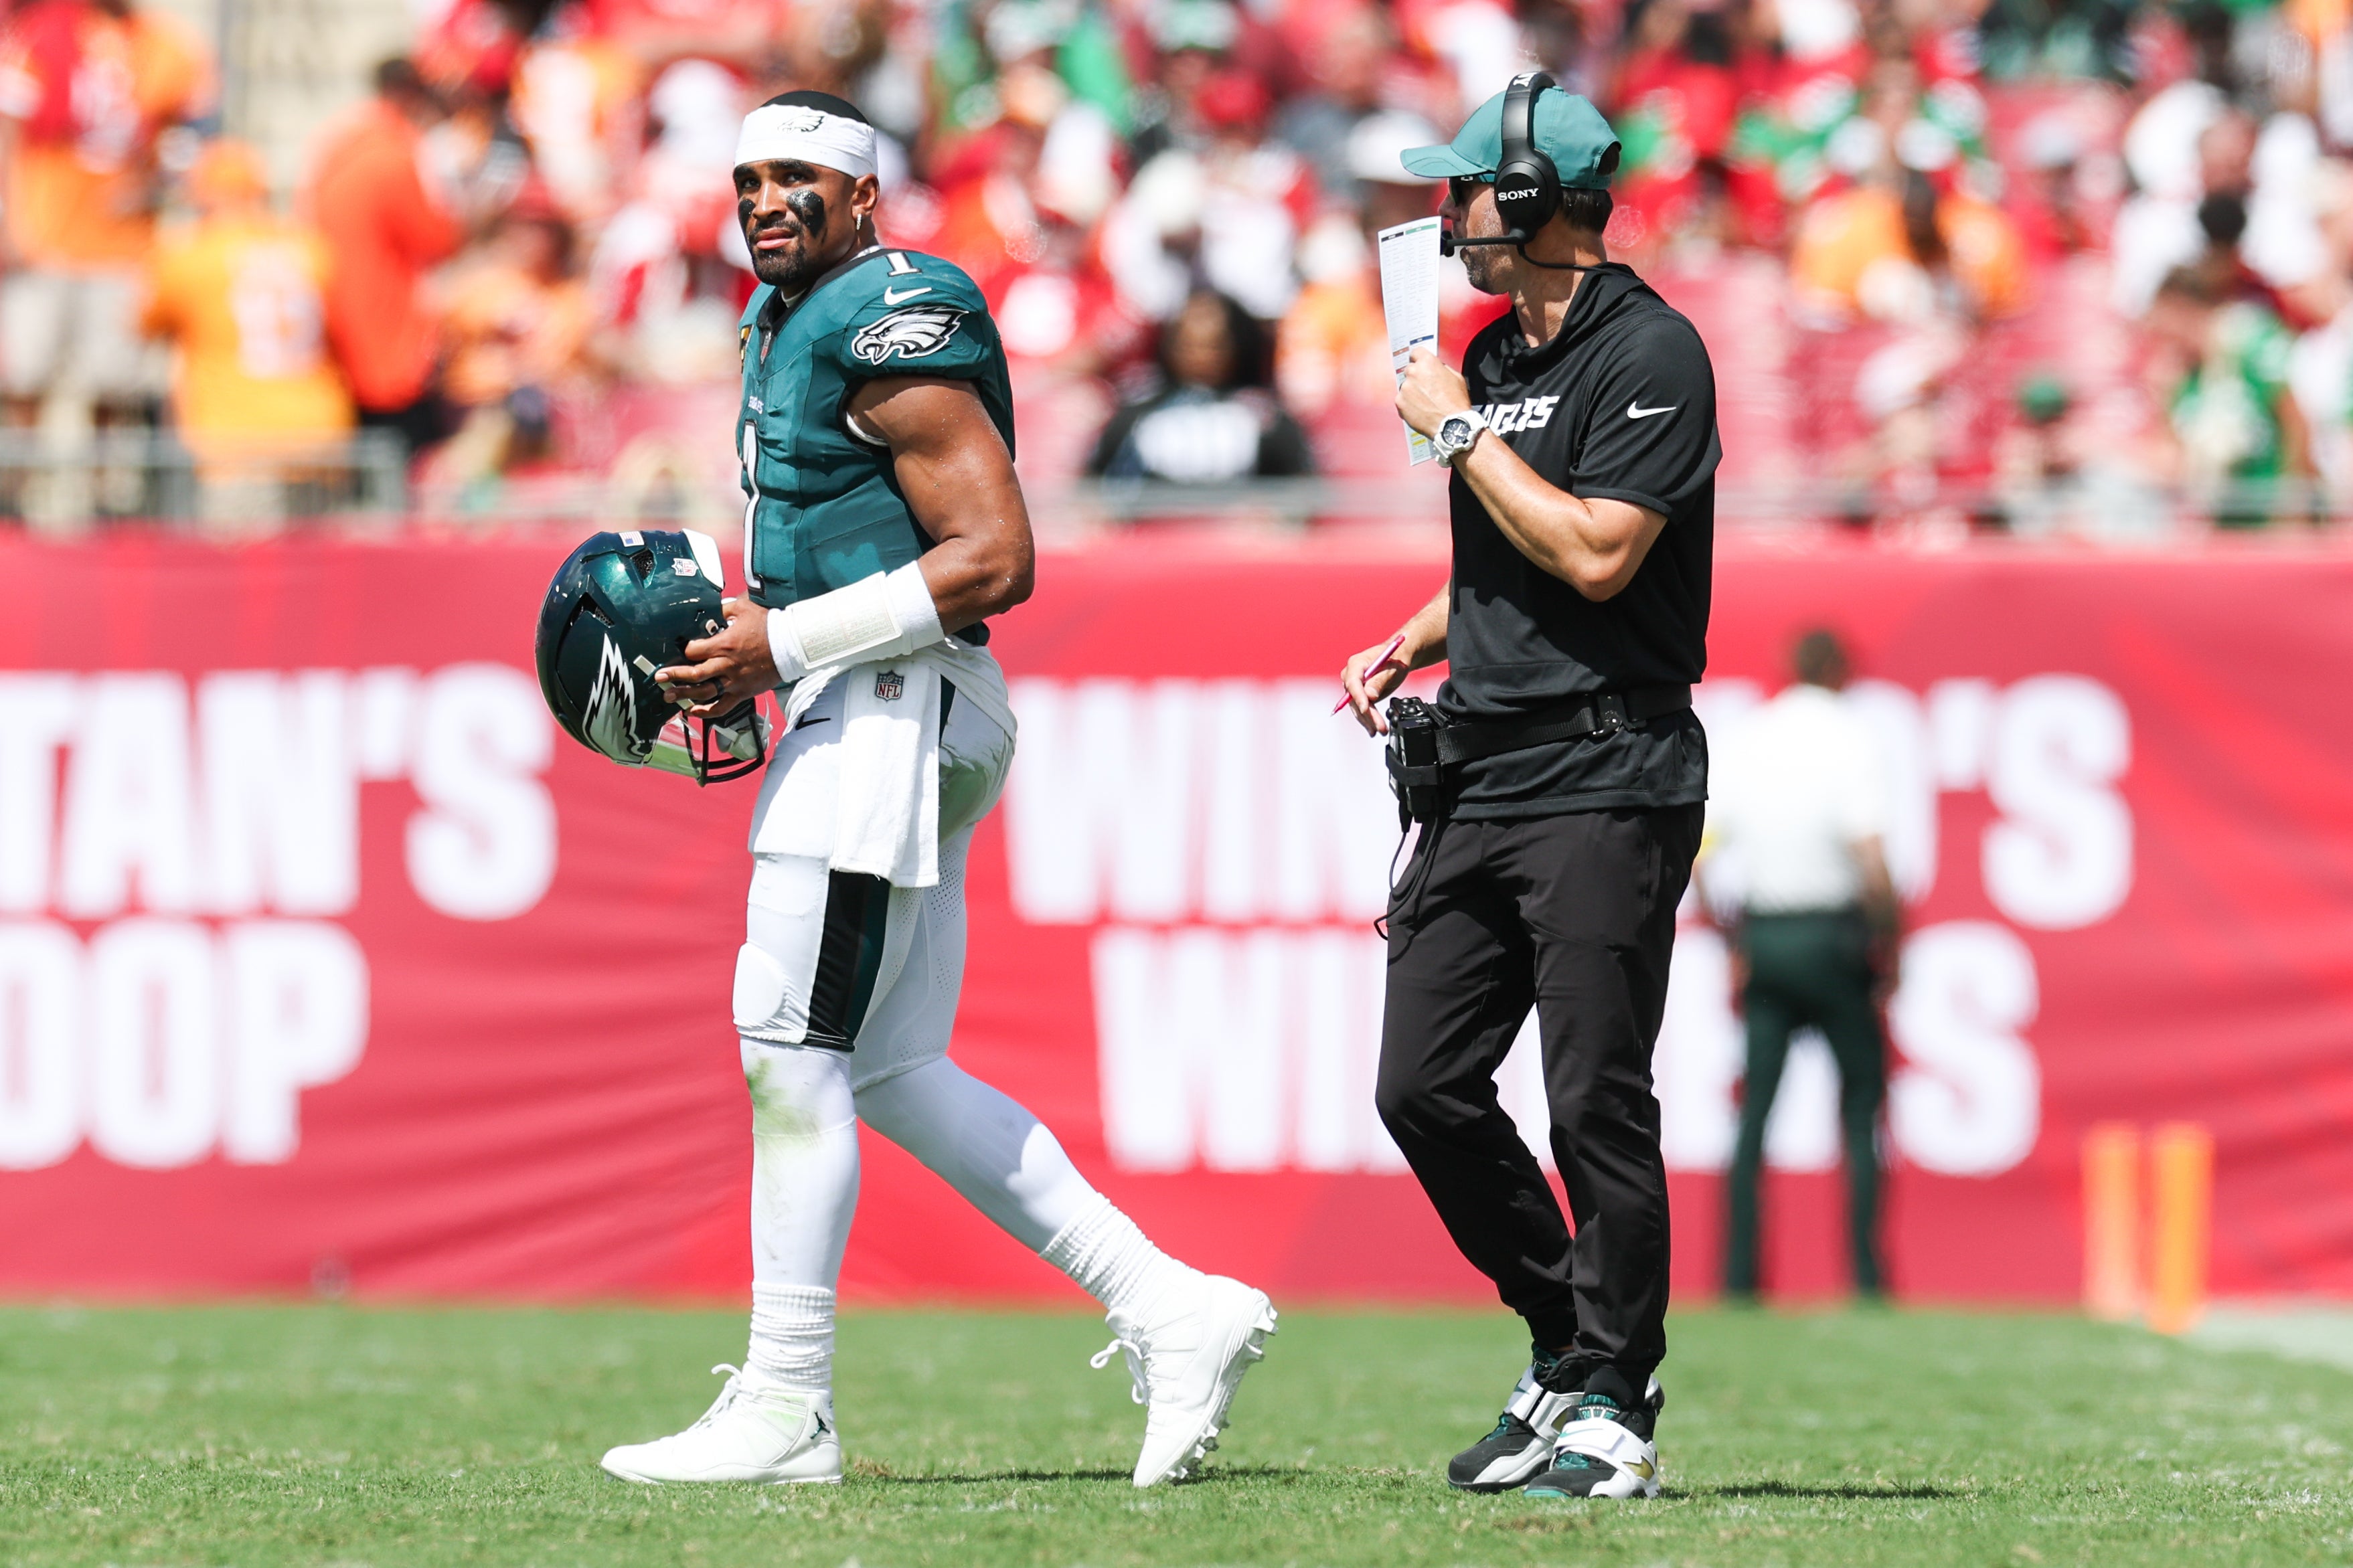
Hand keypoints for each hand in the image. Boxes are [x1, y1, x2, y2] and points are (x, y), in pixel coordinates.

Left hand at [656, 597, 776, 711]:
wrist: (791, 646)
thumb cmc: (769, 626)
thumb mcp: (744, 608)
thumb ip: (723, 609)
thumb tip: (711, 609)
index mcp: (723, 644)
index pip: (694, 651)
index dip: (685, 651)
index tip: (681, 651)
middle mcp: (725, 664)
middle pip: (693, 673)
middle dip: (674, 675)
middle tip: (659, 678)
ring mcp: (734, 681)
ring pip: (704, 692)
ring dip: (684, 695)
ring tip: (669, 697)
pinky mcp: (742, 692)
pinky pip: (722, 706)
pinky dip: (706, 711)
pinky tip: (693, 711)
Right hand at [1340, 636, 1411, 735]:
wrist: (1397, 659)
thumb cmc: (1395, 659)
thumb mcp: (1391, 669)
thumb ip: (1380, 681)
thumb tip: (1370, 696)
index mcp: (1356, 664)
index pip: (1353, 682)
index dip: (1358, 697)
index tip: (1366, 709)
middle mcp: (1351, 676)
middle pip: (1355, 698)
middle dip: (1367, 714)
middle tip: (1379, 726)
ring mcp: (1354, 686)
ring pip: (1358, 707)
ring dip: (1368, 721)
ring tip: (1380, 731)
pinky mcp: (1359, 695)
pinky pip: (1362, 709)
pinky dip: (1368, 719)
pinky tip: (1373, 729)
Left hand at [1395, 346, 1471, 440]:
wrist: (1451, 424)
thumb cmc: (1456, 402)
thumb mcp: (1456, 377)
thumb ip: (1442, 368)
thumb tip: (1436, 368)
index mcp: (1427, 362)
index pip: (1416, 352)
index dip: (1420, 359)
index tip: (1421, 364)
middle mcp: (1413, 372)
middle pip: (1410, 370)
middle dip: (1417, 378)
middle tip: (1427, 389)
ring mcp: (1404, 388)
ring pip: (1406, 386)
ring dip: (1412, 392)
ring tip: (1426, 402)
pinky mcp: (1399, 402)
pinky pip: (1402, 400)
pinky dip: (1408, 405)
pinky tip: (1420, 410)